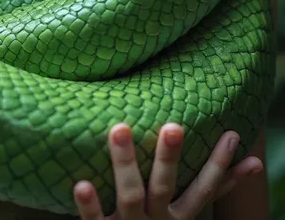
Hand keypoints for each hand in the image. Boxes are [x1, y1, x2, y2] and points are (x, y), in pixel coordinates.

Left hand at [73, 123, 262, 219]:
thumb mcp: (186, 212)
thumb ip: (211, 188)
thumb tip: (255, 164)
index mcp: (178, 216)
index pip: (204, 190)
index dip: (220, 166)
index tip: (232, 135)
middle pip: (164, 187)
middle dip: (169, 158)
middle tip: (173, 127)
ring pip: (130, 195)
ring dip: (125, 163)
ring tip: (120, 129)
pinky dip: (90, 204)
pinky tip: (81, 183)